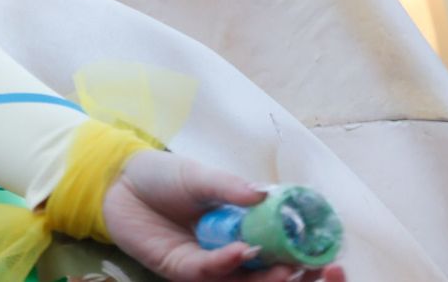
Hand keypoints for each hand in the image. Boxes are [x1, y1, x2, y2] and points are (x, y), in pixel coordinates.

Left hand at [103, 150, 346, 281]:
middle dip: (296, 278)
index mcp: (242, 229)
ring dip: (267, 279)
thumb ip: (230, 187)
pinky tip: (241, 251)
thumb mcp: (200, 176)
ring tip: (285, 267)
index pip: (283, 251)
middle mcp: (230, 251)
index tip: (330, 254)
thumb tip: (265, 194)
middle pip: (270, 276)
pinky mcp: (182, 269)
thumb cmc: (162, 176)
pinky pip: (211, 274)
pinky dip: (228, 264)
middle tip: (315, 270)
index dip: (306, 256)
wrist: (117, 181)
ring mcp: (208, 263)